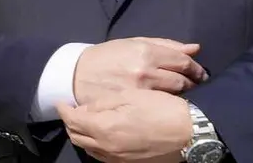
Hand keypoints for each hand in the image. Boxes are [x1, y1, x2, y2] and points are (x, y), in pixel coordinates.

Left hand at [57, 89, 191, 162]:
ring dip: (82, 135)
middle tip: (71, 110)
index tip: (61, 101)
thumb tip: (84, 109)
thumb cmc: (161, 108)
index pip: (73, 120)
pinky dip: (96, 146)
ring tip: (85, 120)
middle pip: (77, 137)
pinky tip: (102, 135)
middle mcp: (108, 149)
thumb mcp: (129, 97)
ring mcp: (119, 160)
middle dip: (71, 123)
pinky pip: (104, 157)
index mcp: (104, 129)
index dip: (64, 109)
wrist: (191, 132)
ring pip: (90, 149)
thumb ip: (102, 104)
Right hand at [74, 37, 207, 104]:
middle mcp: (146, 71)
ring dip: (184, 96)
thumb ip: (166, 45)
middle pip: (183, 81)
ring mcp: (141, 91)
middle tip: (196, 85)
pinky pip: (161, 107)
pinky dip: (168, 105)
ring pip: (174, 96)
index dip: (196, 69)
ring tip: (184, 96)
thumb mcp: (133, 43)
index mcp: (146, 52)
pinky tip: (168, 105)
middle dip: (193, 83)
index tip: (199, 73)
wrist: (78, 75)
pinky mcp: (135, 106)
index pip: (183, 62)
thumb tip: (195, 49)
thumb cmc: (107, 56)